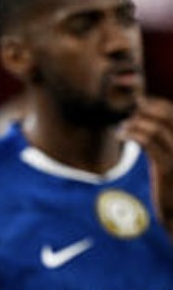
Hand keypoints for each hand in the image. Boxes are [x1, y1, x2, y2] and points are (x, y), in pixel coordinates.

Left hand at [119, 96, 172, 238]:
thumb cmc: (169, 185)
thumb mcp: (166, 159)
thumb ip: (159, 141)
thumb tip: (139, 118)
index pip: (172, 112)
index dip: (154, 104)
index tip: (137, 104)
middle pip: (167, 115)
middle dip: (144, 109)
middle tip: (127, 114)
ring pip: (157, 127)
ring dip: (135, 123)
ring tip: (122, 128)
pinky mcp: (169, 167)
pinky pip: (149, 143)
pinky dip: (133, 134)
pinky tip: (121, 135)